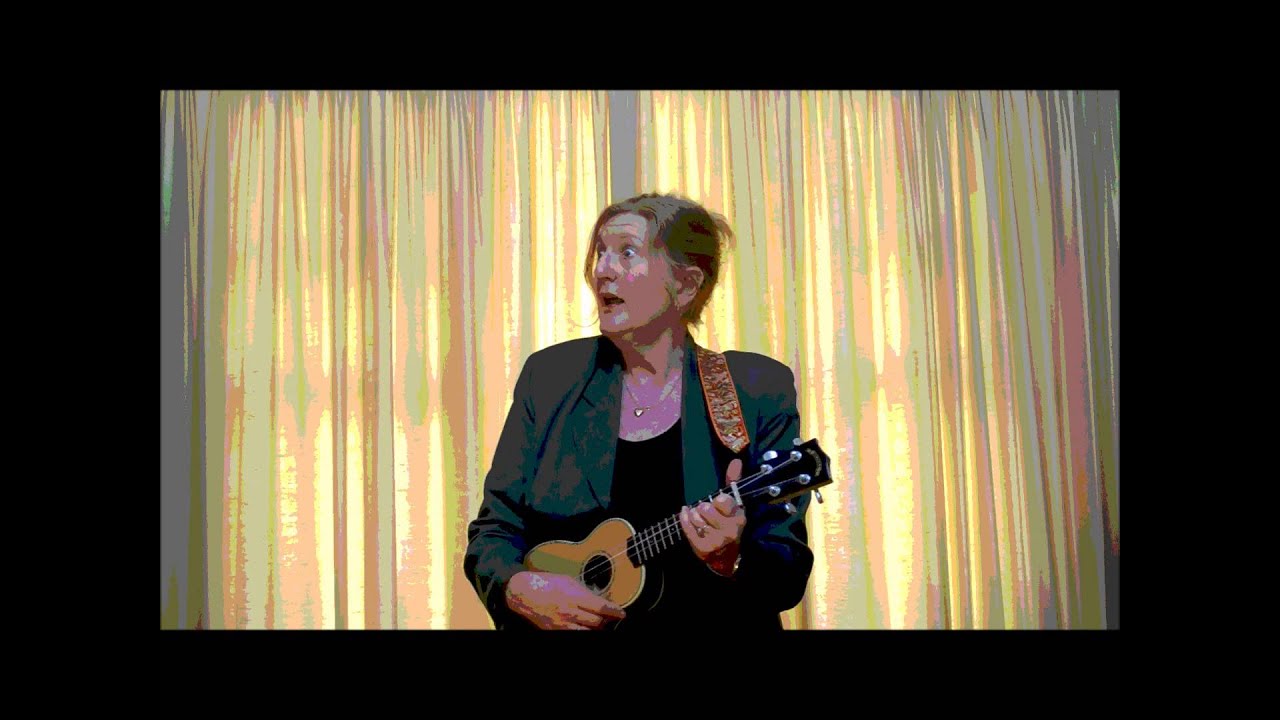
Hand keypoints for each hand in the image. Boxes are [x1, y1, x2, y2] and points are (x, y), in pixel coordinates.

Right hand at [504, 571, 626, 629]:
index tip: (622, 613)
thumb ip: (584, 590)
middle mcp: (569, 611)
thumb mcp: (567, 580)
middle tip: (614, 618)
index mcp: (573, 595)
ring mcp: (562, 624)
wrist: (524, 595)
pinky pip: (575, 635)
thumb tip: (600, 599)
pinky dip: (584, 633)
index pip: (600, 606)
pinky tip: (588, 629)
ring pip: (588, 632)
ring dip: (598, 629)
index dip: (614, 611)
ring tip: (602, 624)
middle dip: (608, 621)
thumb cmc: (546, 583)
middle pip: (597, 622)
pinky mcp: (555, 632)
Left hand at [680, 458, 746, 575]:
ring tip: (699, 517)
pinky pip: (686, 527)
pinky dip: (684, 519)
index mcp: (738, 517)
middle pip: (705, 508)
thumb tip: (736, 461)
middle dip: (703, 507)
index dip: (717, 499)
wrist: (725, 556)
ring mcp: (716, 541)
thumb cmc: (728, 524)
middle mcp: (729, 530)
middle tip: (707, 512)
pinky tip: (687, 517)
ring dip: (693, 514)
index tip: (718, 503)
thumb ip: (733, 482)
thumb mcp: (733, 505)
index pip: (723, 501)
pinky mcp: (702, 548)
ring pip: (695, 517)